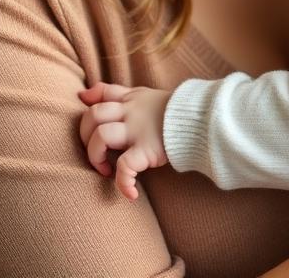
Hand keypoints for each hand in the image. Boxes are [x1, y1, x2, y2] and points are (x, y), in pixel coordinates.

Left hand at [77, 83, 172, 200]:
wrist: (204, 119)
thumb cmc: (176, 111)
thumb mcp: (147, 95)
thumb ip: (121, 94)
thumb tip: (84, 94)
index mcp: (131, 99)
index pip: (103, 94)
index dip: (88, 105)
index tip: (86, 120)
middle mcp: (130, 112)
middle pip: (93, 115)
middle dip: (84, 136)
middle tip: (96, 153)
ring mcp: (138, 131)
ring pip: (102, 137)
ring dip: (95, 157)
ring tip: (106, 170)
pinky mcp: (148, 150)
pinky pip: (125, 166)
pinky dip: (123, 183)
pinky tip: (131, 195)